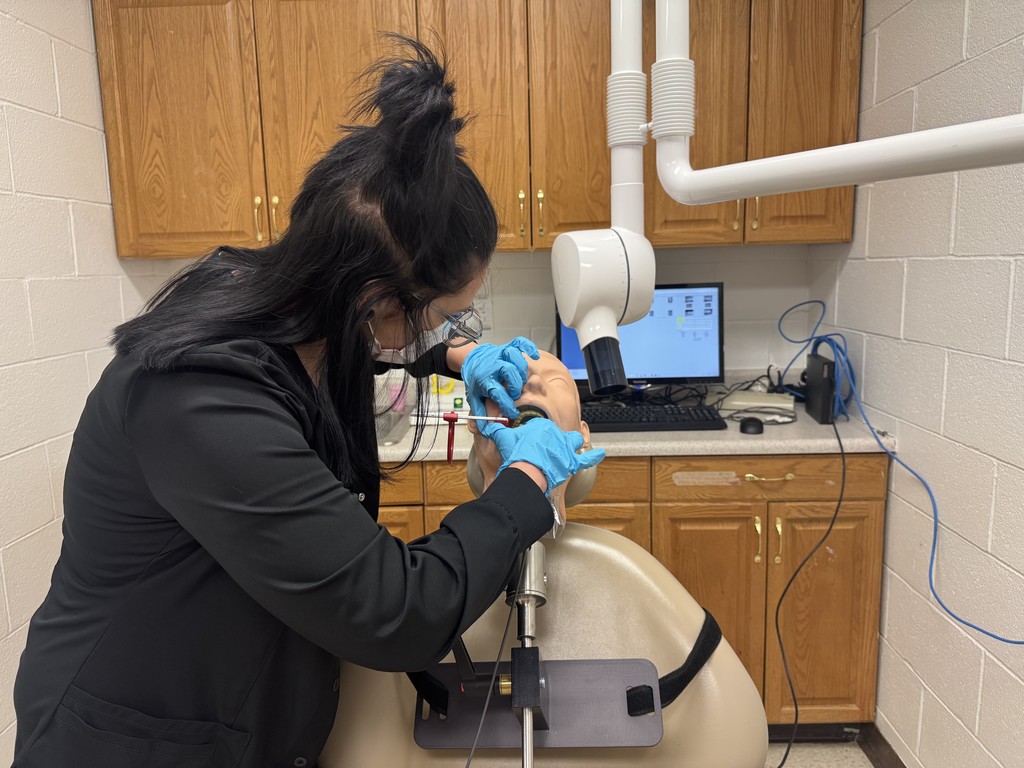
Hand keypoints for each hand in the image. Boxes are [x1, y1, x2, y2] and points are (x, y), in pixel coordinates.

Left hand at [461, 337, 539, 418]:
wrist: (473, 360)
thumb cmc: (477, 381)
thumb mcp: (474, 398)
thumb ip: (480, 413)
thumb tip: (487, 430)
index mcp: (483, 379)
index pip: (496, 391)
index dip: (506, 404)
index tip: (512, 412)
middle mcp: (493, 364)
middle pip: (507, 370)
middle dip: (515, 384)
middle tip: (516, 394)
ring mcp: (501, 354)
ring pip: (515, 356)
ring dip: (521, 369)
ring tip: (522, 380)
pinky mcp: (508, 346)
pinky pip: (520, 342)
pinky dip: (529, 347)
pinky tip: (534, 356)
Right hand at [478, 417, 605, 495]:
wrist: (526, 471)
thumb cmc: (516, 454)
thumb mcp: (503, 438)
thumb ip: (495, 430)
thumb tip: (486, 425)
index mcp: (541, 426)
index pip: (542, 427)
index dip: (536, 436)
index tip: (530, 443)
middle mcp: (556, 434)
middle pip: (557, 434)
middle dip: (553, 439)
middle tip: (545, 447)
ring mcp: (565, 448)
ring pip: (572, 442)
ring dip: (571, 445)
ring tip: (569, 447)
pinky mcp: (571, 462)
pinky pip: (586, 459)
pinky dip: (594, 457)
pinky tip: (601, 454)